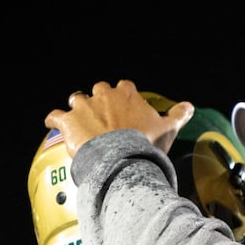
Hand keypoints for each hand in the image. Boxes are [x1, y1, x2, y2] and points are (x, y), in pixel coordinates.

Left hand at [44, 79, 193, 157]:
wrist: (121, 157)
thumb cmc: (145, 142)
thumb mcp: (168, 128)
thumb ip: (178, 115)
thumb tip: (190, 106)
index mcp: (126, 94)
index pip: (124, 87)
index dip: (123, 97)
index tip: (124, 107)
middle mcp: (103, 95)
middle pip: (98, 90)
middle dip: (99, 100)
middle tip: (103, 115)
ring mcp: (83, 107)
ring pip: (76, 100)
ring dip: (77, 108)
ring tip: (79, 120)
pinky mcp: (67, 121)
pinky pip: (55, 116)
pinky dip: (55, 119)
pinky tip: (54, 124)